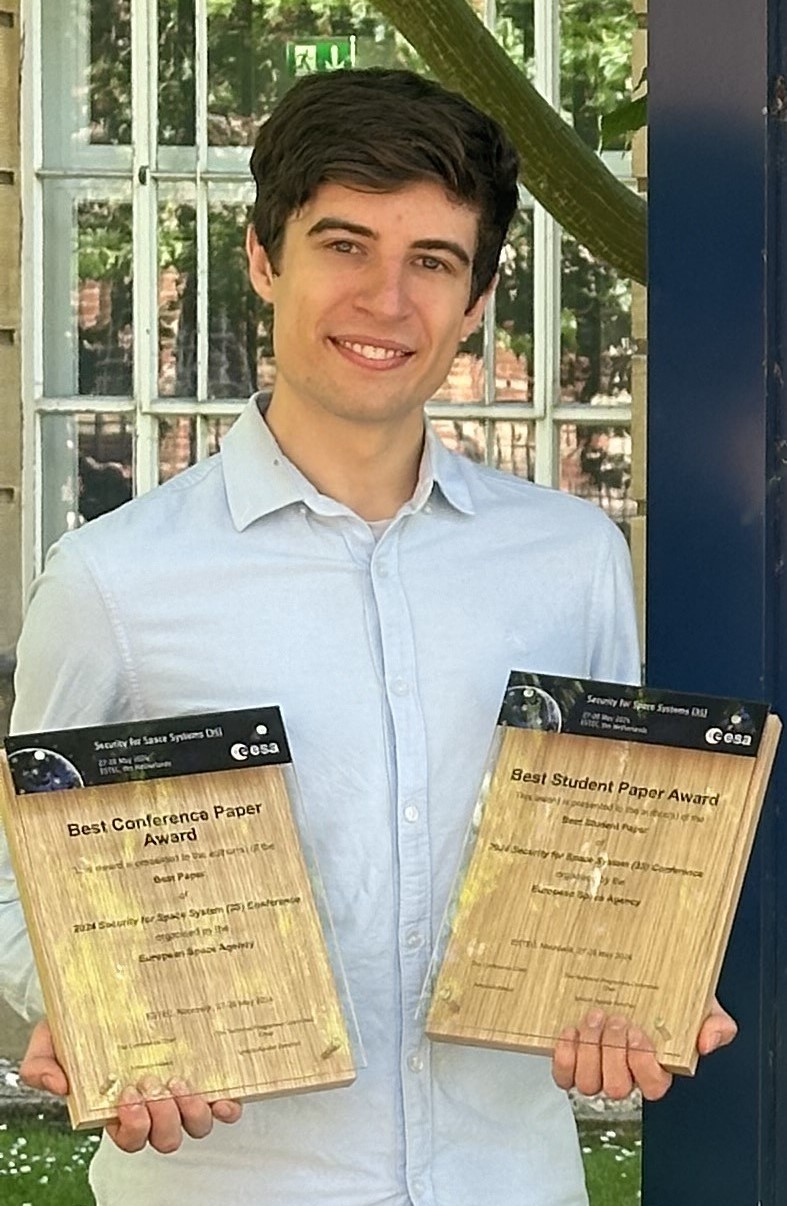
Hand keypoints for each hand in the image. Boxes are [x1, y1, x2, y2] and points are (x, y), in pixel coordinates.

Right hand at [20, 1019, 242, 1152]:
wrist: (106, 995)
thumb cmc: (80, 1024)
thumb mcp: (50, 1043)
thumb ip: (42, 1067)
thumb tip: (59, 1087)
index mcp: (118, 1107)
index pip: (128, 1138)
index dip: (132, 1126)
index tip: (127, 1094)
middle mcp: (154, 1105)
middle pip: (164, 1138)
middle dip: (161, 1118)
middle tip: (152, 1082)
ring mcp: (182, 1092)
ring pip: (195, 1126)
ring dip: (191, 1112)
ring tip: (181, 1082)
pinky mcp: (207, 1075)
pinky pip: (223, 1105)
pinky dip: (227, 1107)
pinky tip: (225, 1097)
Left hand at [551, 998, 736, 1101]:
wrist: (638, 976)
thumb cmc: (669, 996)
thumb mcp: (702, 1005)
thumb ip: (717, 1024)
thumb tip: (706, 1043)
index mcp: (657, 1068)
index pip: (653, 1087)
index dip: (642, 1065)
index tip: (639, 1032)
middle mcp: (626, 1074)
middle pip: (616, 1087)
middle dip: (613, 1052)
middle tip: (615, 1019)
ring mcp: (598, 1070)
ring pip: (589, 1083)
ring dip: (589, 1050)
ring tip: (594, 1018)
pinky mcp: (573, 1061)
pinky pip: (564, 1076)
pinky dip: (564, 1056)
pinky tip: (570, 1031)